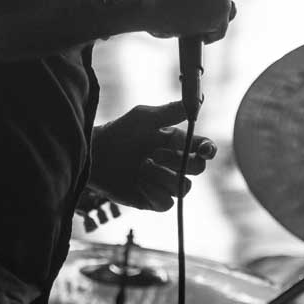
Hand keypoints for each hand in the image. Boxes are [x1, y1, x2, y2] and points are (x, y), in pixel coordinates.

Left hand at [89, 101, 217, 210]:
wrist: (94, 156)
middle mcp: (174, 164)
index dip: (208, 149)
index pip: (203, 148)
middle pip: (198, 169)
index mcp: (177, 143)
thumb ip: (171, 111)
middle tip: (155, 154)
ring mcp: (164, 184)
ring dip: (163, 177)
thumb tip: (198, 99)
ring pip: (184, 188)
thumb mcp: (144, 117)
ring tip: (142, 167)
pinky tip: (139, 182)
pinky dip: (154, 192)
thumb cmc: (118, 133)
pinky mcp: (153, 201)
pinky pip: (168, 203)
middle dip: (178, 161)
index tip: (203, 149)